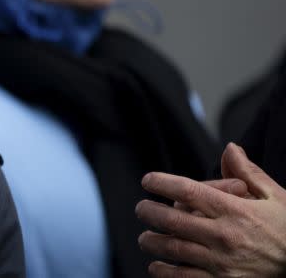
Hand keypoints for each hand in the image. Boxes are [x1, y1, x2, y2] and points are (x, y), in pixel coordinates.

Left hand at [135, 143, 285, 276]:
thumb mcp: (276, 197)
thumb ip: (248, 173)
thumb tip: (229, 148)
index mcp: (235, 211)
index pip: (189, 191)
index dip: (162, 183)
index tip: (148, 180)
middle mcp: (226, 236)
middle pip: (173, 221)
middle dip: (149, 212)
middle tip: (142, 209)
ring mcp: (223, 263)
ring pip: (174, 250)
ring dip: (152, 242)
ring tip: (146, 237)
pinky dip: (165, 272)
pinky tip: (157, 266)